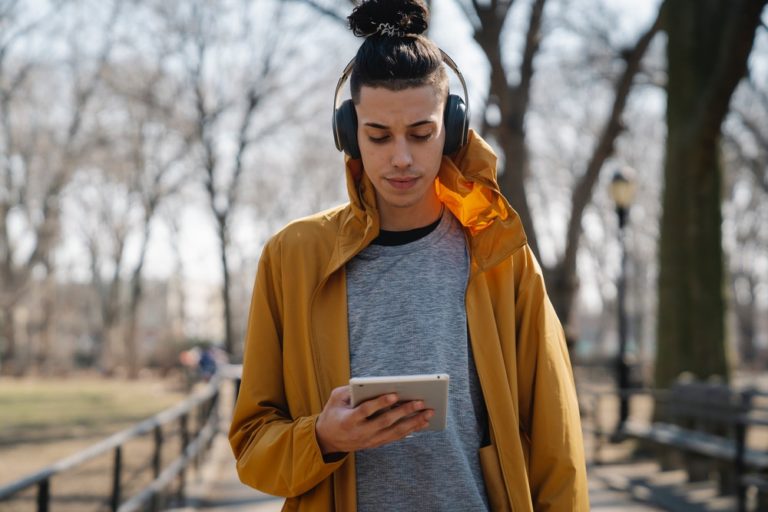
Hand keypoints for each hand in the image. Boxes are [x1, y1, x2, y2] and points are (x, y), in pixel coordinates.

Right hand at [315, 385, 433, 454]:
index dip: (381, 403)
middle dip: (404, 412)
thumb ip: (350, 390)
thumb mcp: (335, 399)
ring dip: (413, 423)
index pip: (366, 411)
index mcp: (348, 420)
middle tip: (420, 402)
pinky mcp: (376, 443)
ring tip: (428, 413)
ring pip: (394, 432)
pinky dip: (410, 430)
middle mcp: (360, 432)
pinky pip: (395, 437)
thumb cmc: (333, 413)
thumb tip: (370, 384)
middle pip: (385, 422)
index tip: (395, 394)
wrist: (327, 440)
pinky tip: (422, 423)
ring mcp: (369, 440)